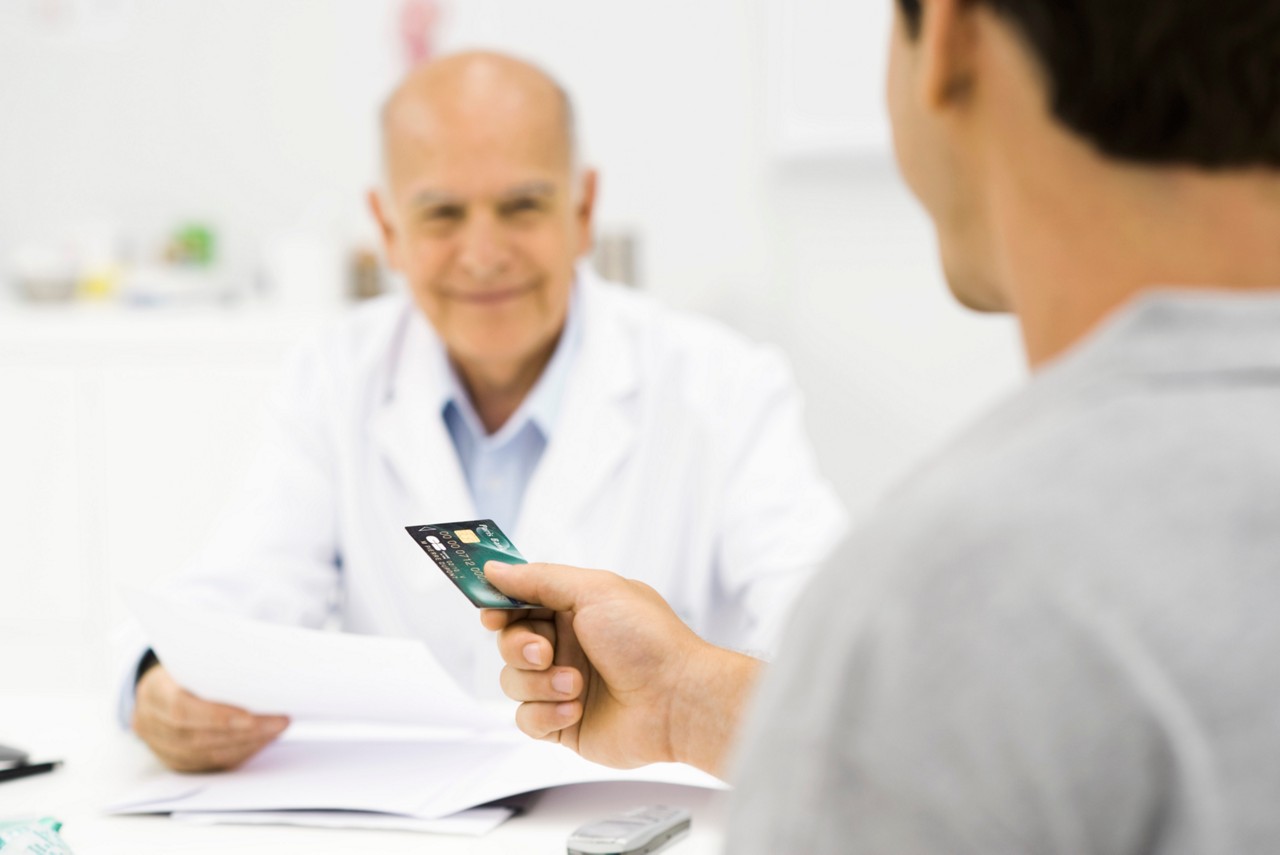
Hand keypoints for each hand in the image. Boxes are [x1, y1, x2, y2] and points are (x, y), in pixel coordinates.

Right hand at [132, 664, 289, 771]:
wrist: (154, 690)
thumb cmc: (180, 667)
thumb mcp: (187, 656)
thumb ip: (210, 662)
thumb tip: (260, 661)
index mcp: (153, 692)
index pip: (181, 708)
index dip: (216, 716)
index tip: (250, 715)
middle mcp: (152, 724)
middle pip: (199, 737)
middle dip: (244, 731)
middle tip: (279, 721)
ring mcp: (162, 747)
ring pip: (208, 754)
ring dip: (248, 743)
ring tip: (277, 728)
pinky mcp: (177, 762)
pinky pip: (212, 764)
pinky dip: (240, 752)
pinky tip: (263, 740)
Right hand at [481, 562, 759, 776]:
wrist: (677, 700)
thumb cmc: (648, 641)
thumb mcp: (594, 590)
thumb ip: (539, 579)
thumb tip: (496, 570)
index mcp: (574, 609)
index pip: (520, 603)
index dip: (500, 607)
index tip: (491, 612)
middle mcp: (567, 645)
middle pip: (508, 642)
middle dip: (519, 647)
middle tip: (545, 652)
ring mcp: (563, 684)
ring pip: (513, 681)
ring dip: (539, 683)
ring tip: (576, 685)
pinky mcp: (562, 722)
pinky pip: (526, 718)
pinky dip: (546, 712)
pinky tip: (576, 709)